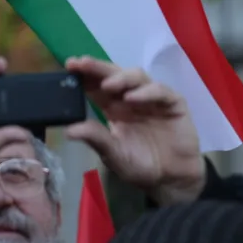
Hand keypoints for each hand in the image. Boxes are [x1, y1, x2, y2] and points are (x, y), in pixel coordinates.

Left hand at [64, 56, 205, 204]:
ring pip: (136, 77)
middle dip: (97, 68)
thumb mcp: (112, 154)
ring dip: (120, 77)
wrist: (170, 179)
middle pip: (113, 75)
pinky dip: (146, 92)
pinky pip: (160, 91)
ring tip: (107, 85)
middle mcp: (130, 98)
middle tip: (81, 63)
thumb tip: (68, 131)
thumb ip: (95, 139)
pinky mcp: (173, 103)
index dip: (84, 75)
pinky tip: (132, 98)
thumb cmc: (138, 165)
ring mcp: (152, 98)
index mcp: (112, 107)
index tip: (69, 66)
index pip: (96, 85)